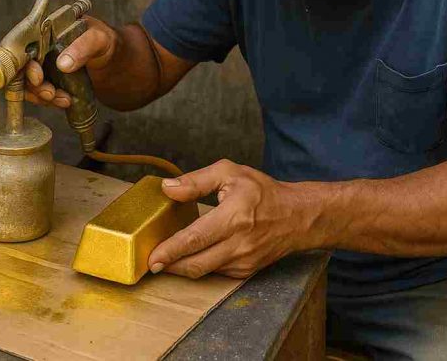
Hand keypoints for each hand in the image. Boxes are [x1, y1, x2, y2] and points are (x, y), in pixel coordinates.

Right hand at [25, 16, 117, 108]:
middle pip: (22, 69)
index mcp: (45, 30)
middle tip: (50, 93)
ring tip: (63, 100)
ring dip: (41, 96)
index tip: (38, 77)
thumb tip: (62, 64)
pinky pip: (38, 93)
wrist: (111, 57)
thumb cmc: (104, 41)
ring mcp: (42, 64)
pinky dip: (48, 100)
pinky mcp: (47, 79)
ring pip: (28, 84)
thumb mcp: (98, 39)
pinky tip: (64, 101)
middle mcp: (38, 47)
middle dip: (34, 85)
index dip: (24, 64)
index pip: (23, 46)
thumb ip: (83, 47)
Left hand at [148, 159, 313, 278]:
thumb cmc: (263, 193)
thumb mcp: (230, 173)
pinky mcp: (245, 271)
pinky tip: (190, 257)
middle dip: (169, 265)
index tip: (152, 257)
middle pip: (196, 263)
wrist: (297, 216)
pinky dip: (199, 266)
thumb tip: (168, 188)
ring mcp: (243, 261)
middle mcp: (239, 243)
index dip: (171, 250)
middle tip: (150, 262)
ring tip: (166, 259)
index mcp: (235, 216)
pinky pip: (215, 272)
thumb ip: (196, 180)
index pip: (196, 238)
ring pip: (203, 272)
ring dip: (181, 268)